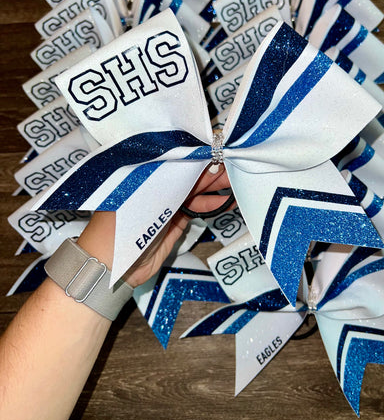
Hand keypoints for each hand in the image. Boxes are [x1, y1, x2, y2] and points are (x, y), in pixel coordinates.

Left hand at [78, 164, 230, 286]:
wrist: (112, 266)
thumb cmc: (121, 227)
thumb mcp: (149, 199)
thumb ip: (174, 182)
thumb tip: (196, 162)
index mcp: (144, 177)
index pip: (175, 162)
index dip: (196, 158)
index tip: (216, 153)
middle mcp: (155, 189)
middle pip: (187, 176)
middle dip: (209, 172)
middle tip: (232, 166)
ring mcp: (165, 206)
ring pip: (193, 193)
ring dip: (213, 189)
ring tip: (234, 183)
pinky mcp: (173, 224)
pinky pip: (194, 210)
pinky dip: (209, 206)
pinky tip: (223, 201)